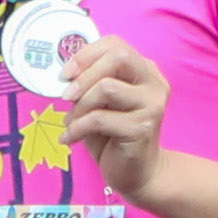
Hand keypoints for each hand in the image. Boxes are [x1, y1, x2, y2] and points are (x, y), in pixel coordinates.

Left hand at [57, 31, 171, 196]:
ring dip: (80, 106)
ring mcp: (152, 105)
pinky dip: (78, 127)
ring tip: (71, 122)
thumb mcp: (99, 103)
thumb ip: (89, 83)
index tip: (65, 74)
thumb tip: (63, 73)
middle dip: (84, 75)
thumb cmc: (114, 136)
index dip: (86, 54)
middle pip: (118, 57)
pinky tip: (70, 138)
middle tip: (66, 96)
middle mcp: (153, 83)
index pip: (116, 44)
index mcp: (144, 71)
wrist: (137, 173)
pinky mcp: (143, 128)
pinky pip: (100, 119)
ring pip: (106, 87)